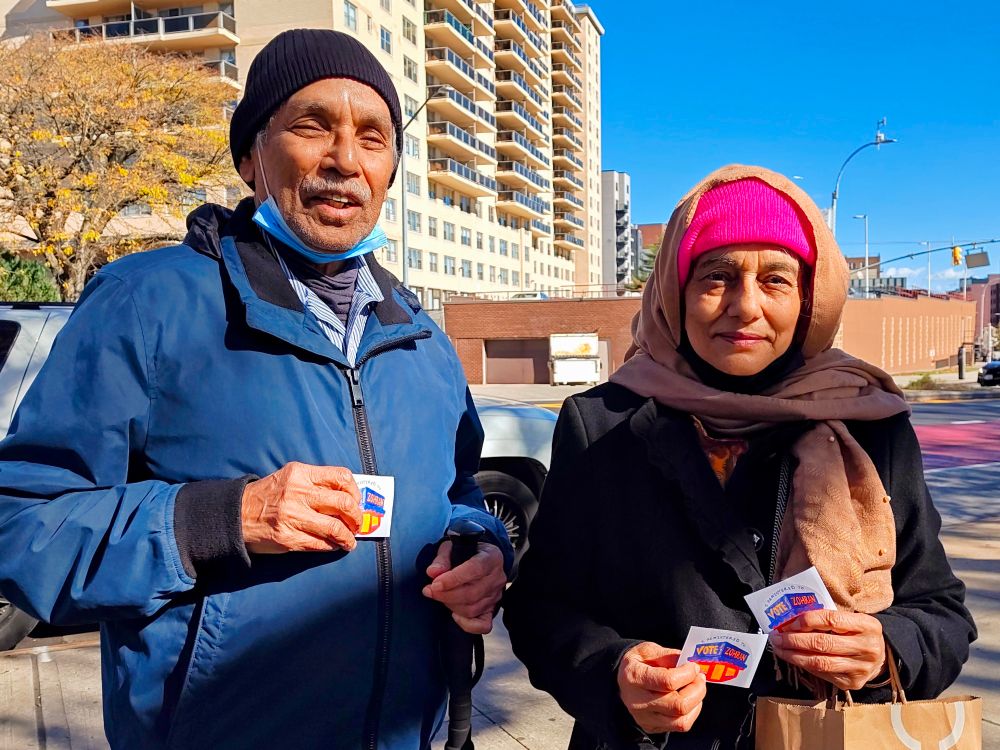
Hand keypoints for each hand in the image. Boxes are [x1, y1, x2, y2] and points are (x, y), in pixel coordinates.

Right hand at [241, 462, 361, 553]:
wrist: (236, 514)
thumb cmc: (268, 495)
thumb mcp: (290, 478)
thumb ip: (316, 483)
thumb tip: (348, 498)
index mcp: (300, 473)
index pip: (341, 477)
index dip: (355, 492)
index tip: (356, 502)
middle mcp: (297, 493)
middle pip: (343, 503)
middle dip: (356, 517)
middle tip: (357, 524)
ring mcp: (292, 517)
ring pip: (335, 528)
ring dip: (348, 537)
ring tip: (349, 541)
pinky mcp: (287, 538)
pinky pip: (319, 544)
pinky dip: (331, 546)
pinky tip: (334, 545)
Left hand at [422, 541, 505, 634]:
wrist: (481, 559)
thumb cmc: (466, 552)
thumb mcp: (453, 547)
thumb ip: (442, 559)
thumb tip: (433, 572)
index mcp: (491, 557)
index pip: (474, 570)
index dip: (453, 579)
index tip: (435, 584)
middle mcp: (497, 577)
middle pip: (472, 593)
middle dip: (446, 595)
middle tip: (429, 591)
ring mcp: (496, 595)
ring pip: (472, 609)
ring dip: (451, 605)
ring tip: (439, 596)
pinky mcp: (492, 609)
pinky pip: (483, 625)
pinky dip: (467, 625)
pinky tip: (454, 615)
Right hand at [617, 642, 706, 734]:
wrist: (622, 680)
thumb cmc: (637, 663)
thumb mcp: (647, 650)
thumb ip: (668, 655)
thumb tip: (688, 663)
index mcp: (634, 677)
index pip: (667, 681)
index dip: (687, 674)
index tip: (694, 667)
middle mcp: (637, 701)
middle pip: (677, 705)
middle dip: (697, 690)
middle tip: (700, 678)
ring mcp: (644, 717)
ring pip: (681, 720)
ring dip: (696, 703)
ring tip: (697, 688)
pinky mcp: (651, 727)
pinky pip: (679, 725)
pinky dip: (691, 712)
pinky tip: (690, 699)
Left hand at [769, 610, 885, 690]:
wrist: (881, 658)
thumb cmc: (859, 633)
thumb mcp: (852, 619)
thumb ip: (828, 617)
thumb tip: (792, 619)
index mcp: (868, 626)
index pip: (831, 619)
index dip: (806, 620)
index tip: (788, 622)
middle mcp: (867, 648)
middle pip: (823, 643)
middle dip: (794, 640)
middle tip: (777, 636)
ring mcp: (861, 668)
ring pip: (820, 662)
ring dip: (794, 655)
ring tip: (779, 648)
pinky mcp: (852, 683)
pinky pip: (822, 674)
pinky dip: (804, 665)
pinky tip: (793, 658)